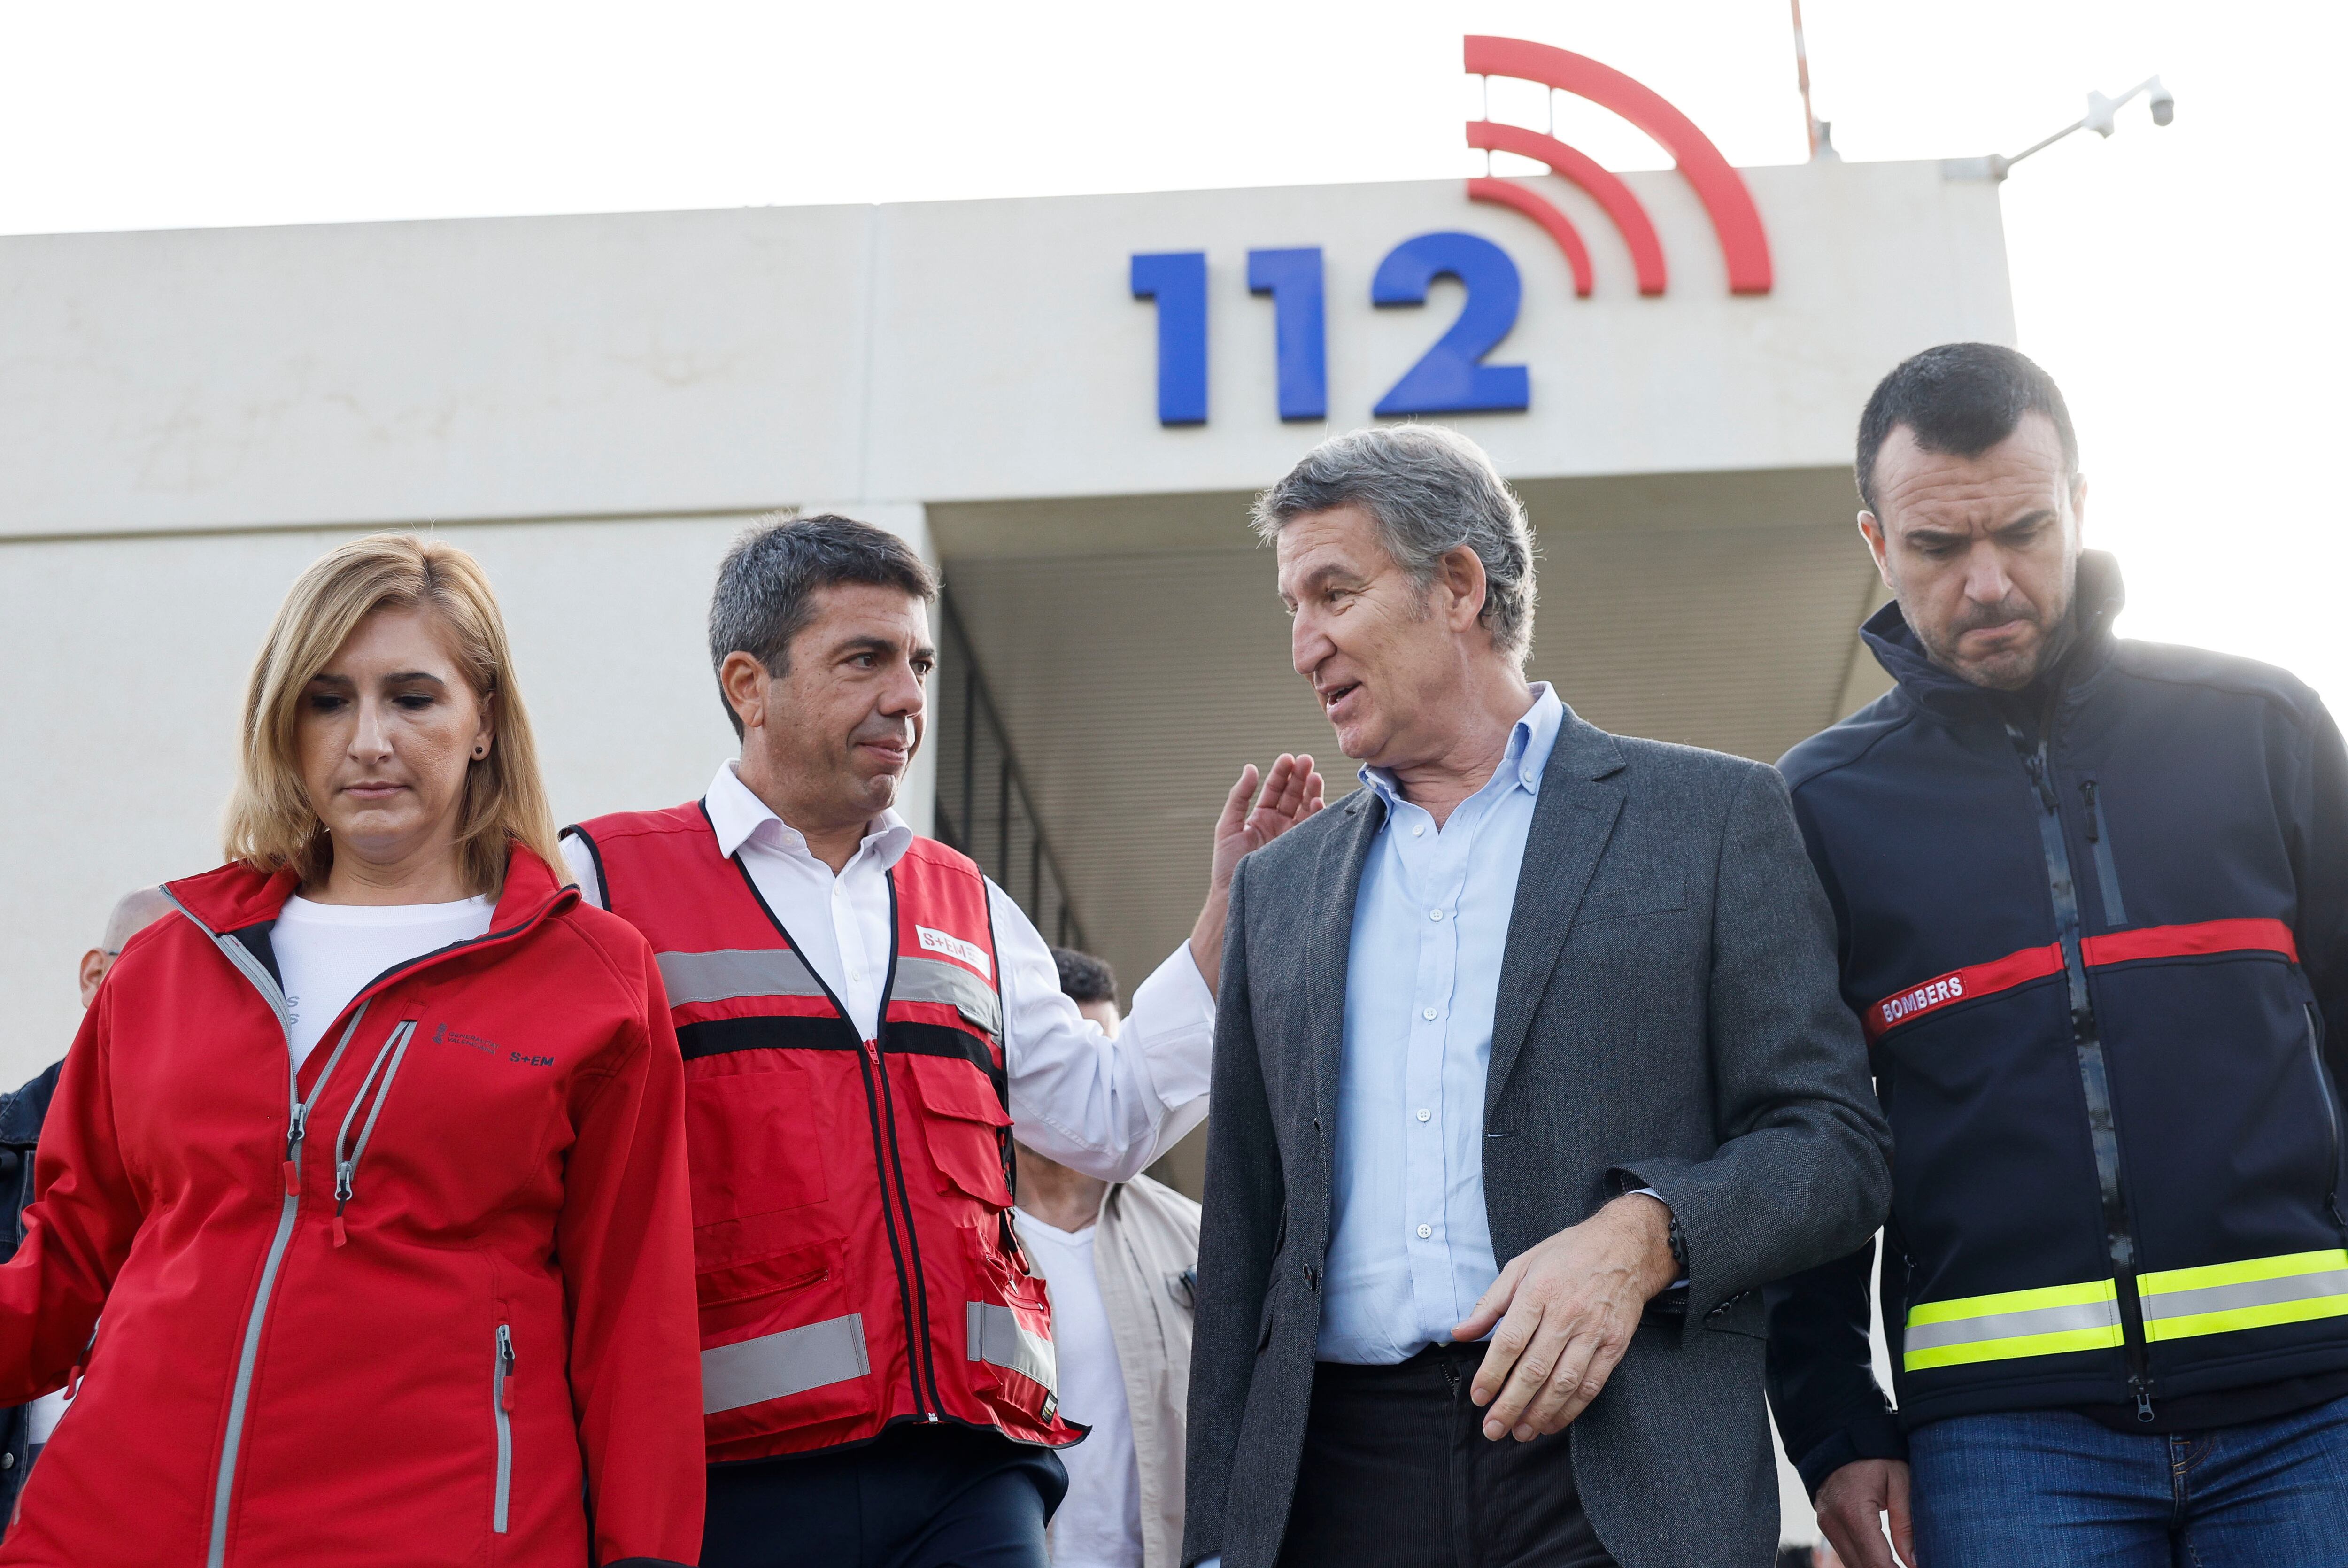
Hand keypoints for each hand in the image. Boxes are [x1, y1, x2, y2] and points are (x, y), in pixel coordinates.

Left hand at [1209, 754, 1323, 893]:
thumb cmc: (1227, 865)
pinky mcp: (1301, 848)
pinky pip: (1313, 827)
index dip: (1282, 773)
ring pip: (1306, 807)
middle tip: (1307, 760)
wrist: (1236, 896)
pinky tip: (1318, 801)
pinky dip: (1317, 814)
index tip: (1289, 758)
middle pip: (1293, 794)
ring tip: (1315, 776)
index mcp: (1260, 817)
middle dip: (1300, 776)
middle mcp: (1279, 824)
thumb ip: (1239, 796)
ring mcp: (1292, 836)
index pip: (1274, 789)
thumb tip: (1250, 768)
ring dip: (1312, 790)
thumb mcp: (1227, 826)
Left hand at [1450, 1195, 1677, 1440]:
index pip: (1510, 1342)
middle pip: (1535, 1369)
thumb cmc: (1566, 1255)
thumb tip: (1459, 1333)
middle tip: (1493, 1430)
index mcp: (1538, 1292)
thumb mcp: (1520, 1266)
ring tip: (1520, 1433)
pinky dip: (1571, 1409)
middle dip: (1511, 1405)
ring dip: (1539, 1414)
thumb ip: (1489, 1304)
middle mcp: (1567, 1314)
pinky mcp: (1614, 1345)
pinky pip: (1591, 1385)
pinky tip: (1552, 1423)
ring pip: (1564, 1383)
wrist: (1624, 1247)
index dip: (1492, 1374)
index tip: (1478, 1397)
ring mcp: (1594, 1332)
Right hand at [1816, 1459, 1914, 1567]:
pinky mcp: (1826, 1527)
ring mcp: (1826, 1526)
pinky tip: (1886, 1561)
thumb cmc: (1874, 1456)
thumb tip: (1913, 1562)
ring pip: (1853, 1566)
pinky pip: (1848, 1555)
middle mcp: (1833, 1523)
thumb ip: (1906, 1524)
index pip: (1876, 1562)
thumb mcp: (1900, 1481)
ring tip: (1901, 1565)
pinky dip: (1867, 1563)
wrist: (1839, 1438)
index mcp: (1853, 1511)